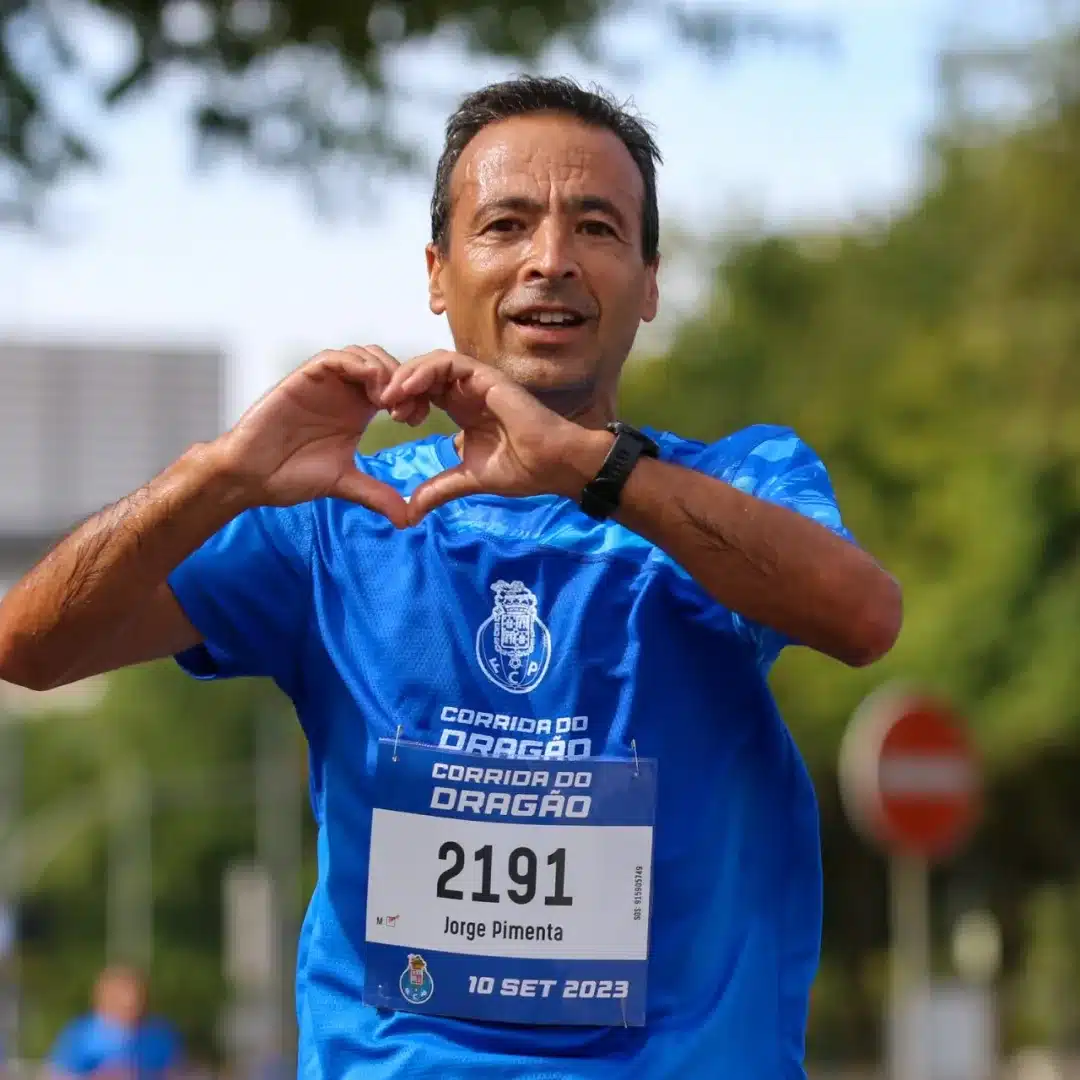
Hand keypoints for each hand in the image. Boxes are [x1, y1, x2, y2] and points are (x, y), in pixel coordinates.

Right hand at [215, 346, 427, 526]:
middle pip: (385, 364)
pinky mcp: (304, 378)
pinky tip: (371, 391)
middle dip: (404, 381)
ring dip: (384, 371)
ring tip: (390, 402)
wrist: (251, 476)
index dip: (413, 396)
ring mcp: (324, 383)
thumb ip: (376, 494)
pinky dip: (358, 366)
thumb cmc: (291, 475)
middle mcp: (343, 391)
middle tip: (407, 410)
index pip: (395, 387)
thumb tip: (408, 519)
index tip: (417, 420)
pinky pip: (335, 358)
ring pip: (363, 355)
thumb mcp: (345, 483)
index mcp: (357, 410)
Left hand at [380, 350, 609, 523]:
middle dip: (400, 386)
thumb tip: (409, 513)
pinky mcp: (486, 376)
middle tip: (385, 406)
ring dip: (408, 376)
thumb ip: (438, 489)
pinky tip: (409, 389)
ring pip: (432, 363)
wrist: (553, 465)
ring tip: (391, 397)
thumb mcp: (468, 479)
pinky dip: (425, 371)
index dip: (405, 400)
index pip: (424, 392)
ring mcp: (477, 381)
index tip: (393, 420)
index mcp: (462, 409)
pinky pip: (448, 362)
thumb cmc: (521, 470)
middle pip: (423, 374)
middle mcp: (468, 391)